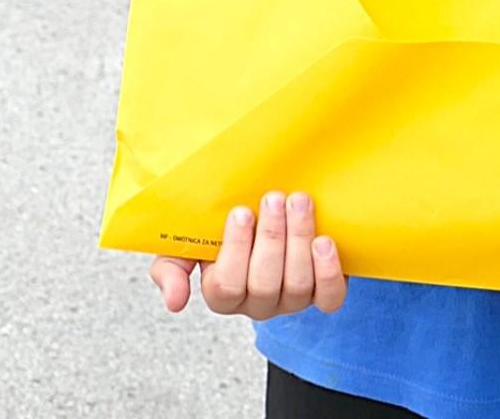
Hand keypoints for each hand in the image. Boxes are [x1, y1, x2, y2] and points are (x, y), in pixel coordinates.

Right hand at [149, 192, 346, 320]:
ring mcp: (290, 299)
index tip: (241, 211)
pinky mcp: (321, 292)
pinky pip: (329, 297)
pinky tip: (324, 241)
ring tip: (299, 202)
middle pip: (264, 285)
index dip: (236, 249)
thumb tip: (175, 302)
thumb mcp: (186, 244)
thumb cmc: (221, 228)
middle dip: (271, 237)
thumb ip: (170, 268)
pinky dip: (328, 271)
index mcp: (222, 293)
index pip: (226, 287)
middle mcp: (257, 303)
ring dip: (299, 240)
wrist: (266, 213)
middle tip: (275, 198)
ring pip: (296, 285)